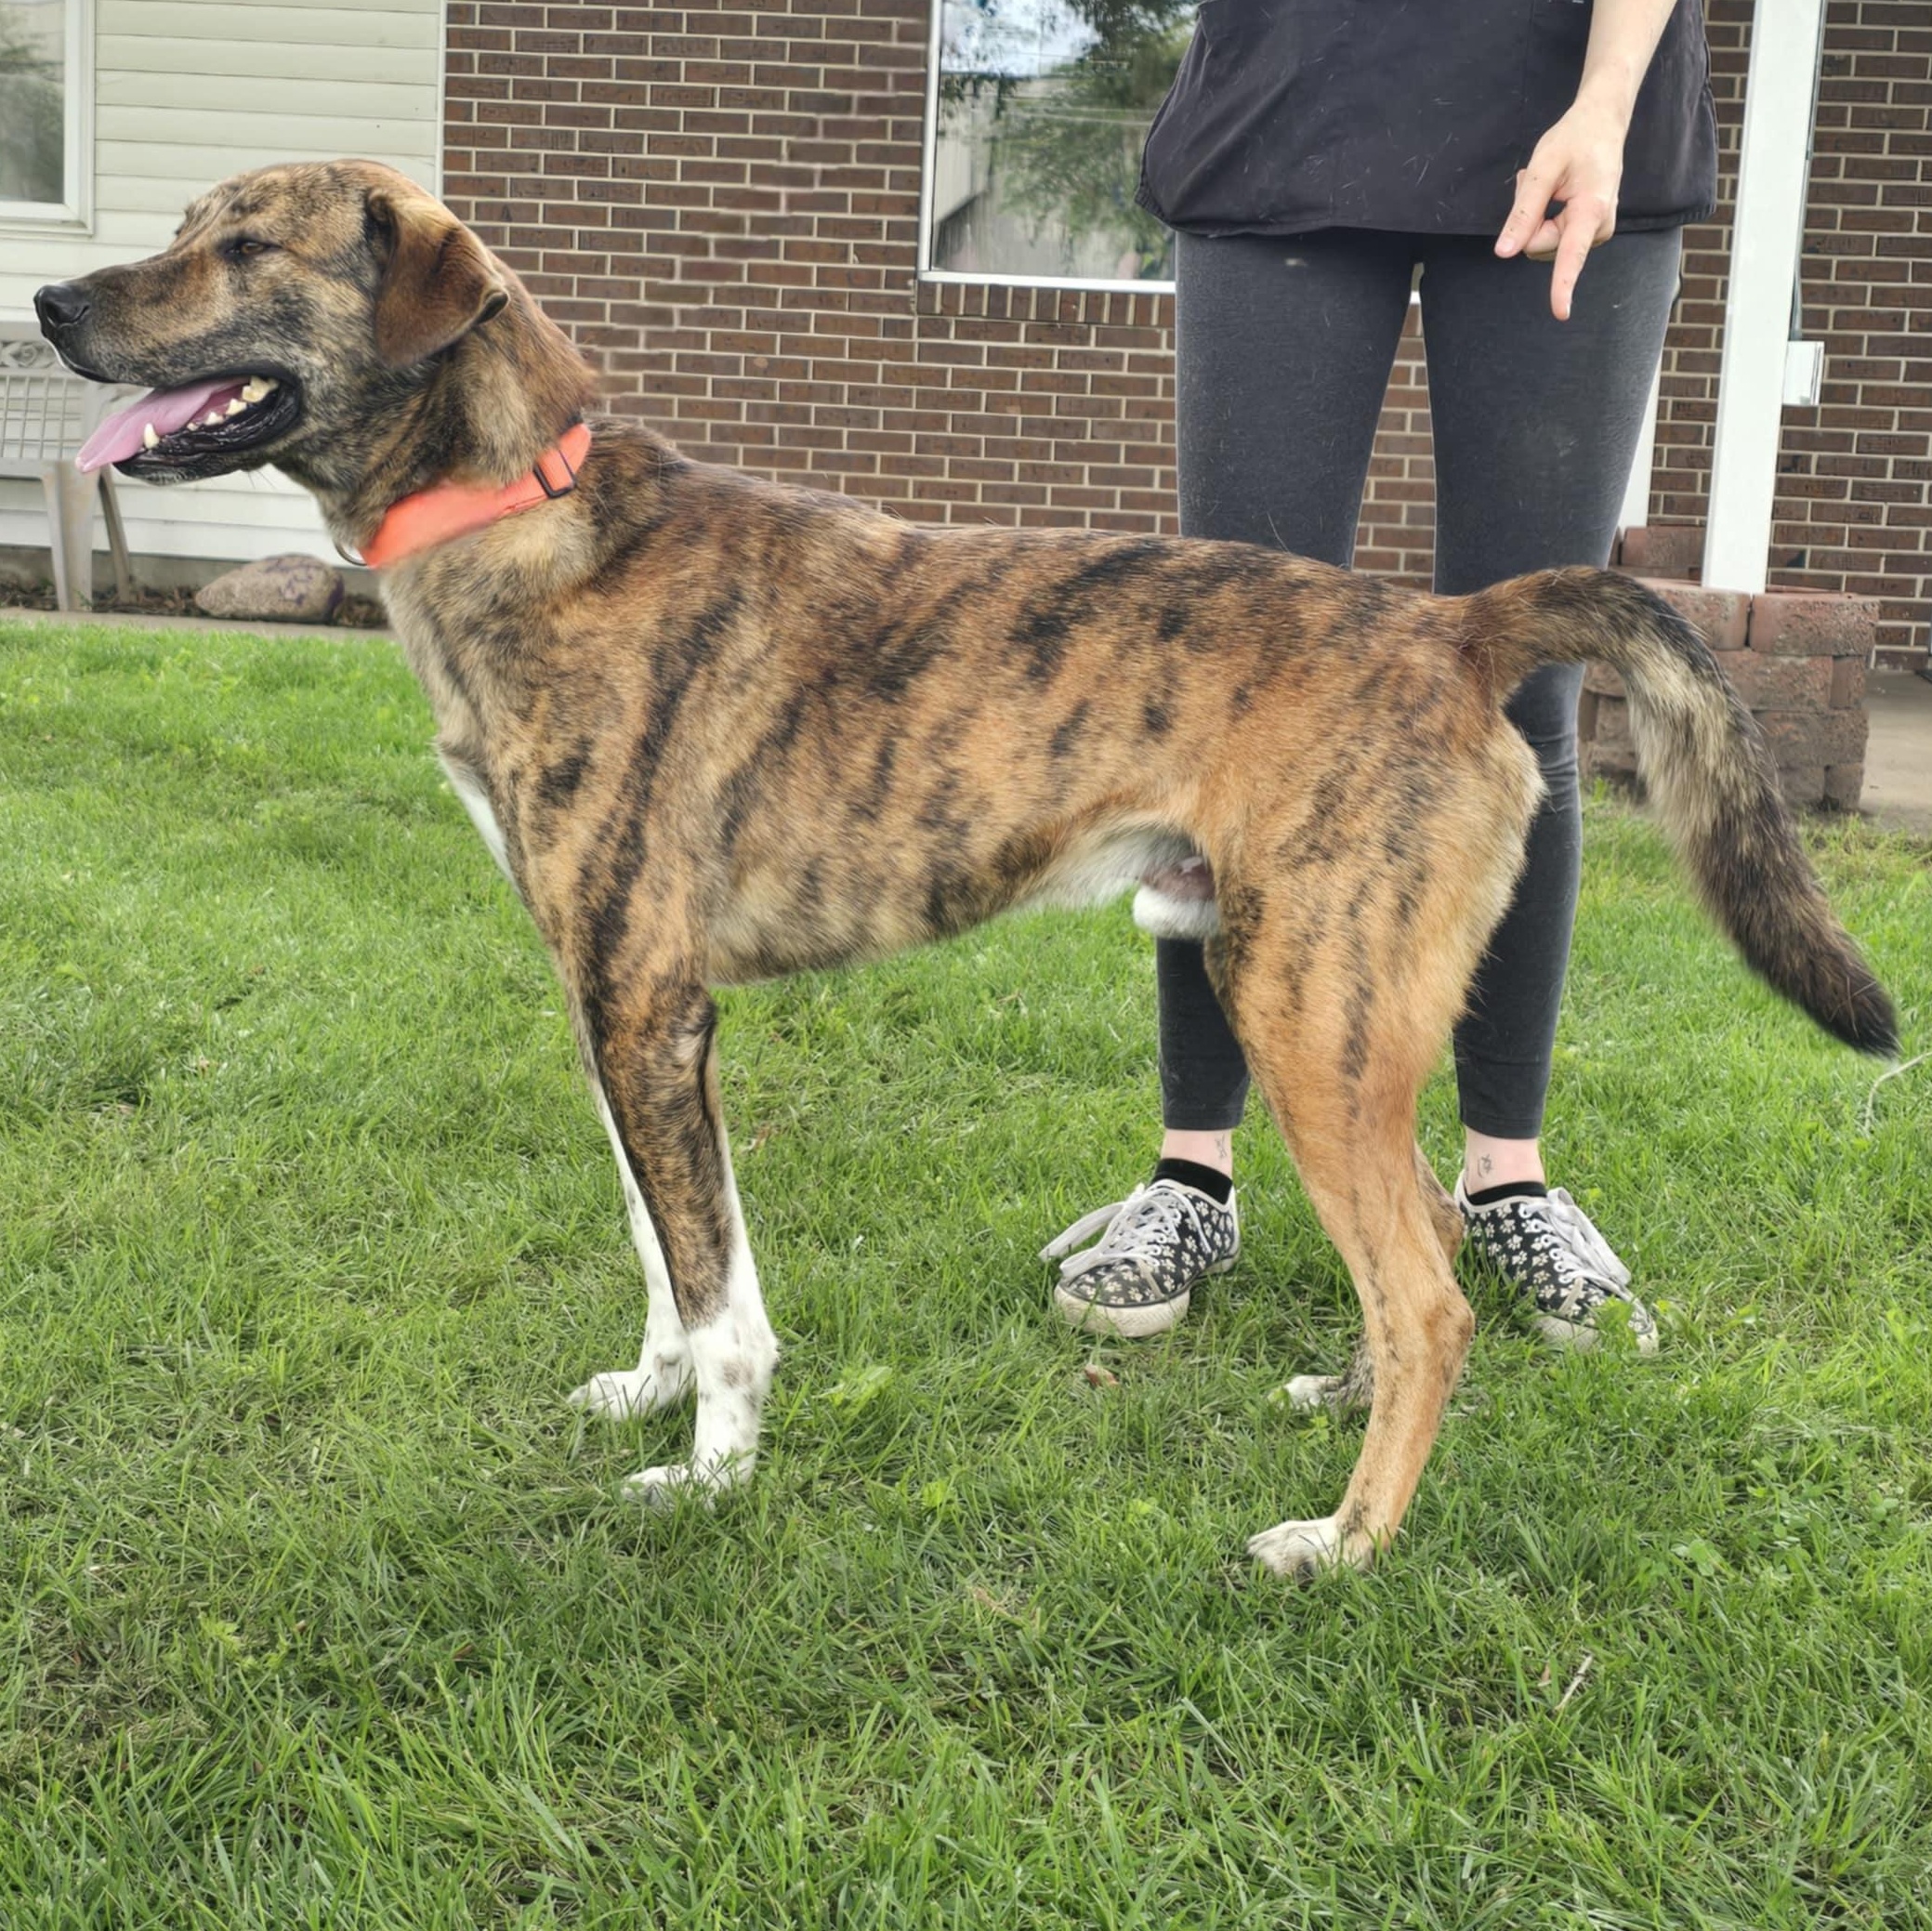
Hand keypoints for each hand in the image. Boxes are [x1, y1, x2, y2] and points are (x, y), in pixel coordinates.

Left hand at [1494, 96, 1628, 321]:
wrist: (1603, 123)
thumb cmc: (1574, 139)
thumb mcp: (1542, 168)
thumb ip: (1523, 212)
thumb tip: (1505, 252)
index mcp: (1591, 210)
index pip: (1571, 254)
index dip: (1562, 286)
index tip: (1560, 313)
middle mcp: (1598, 228)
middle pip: (1540, 246)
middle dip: (1529, 220)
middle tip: (1537, 182)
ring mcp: (1595, 232)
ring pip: (1543, 243)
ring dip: (1535, 216)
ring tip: (1552, 185)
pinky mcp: (1588, 233)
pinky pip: (1550, 237)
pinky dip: (1544, 216)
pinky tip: (1555, 192)